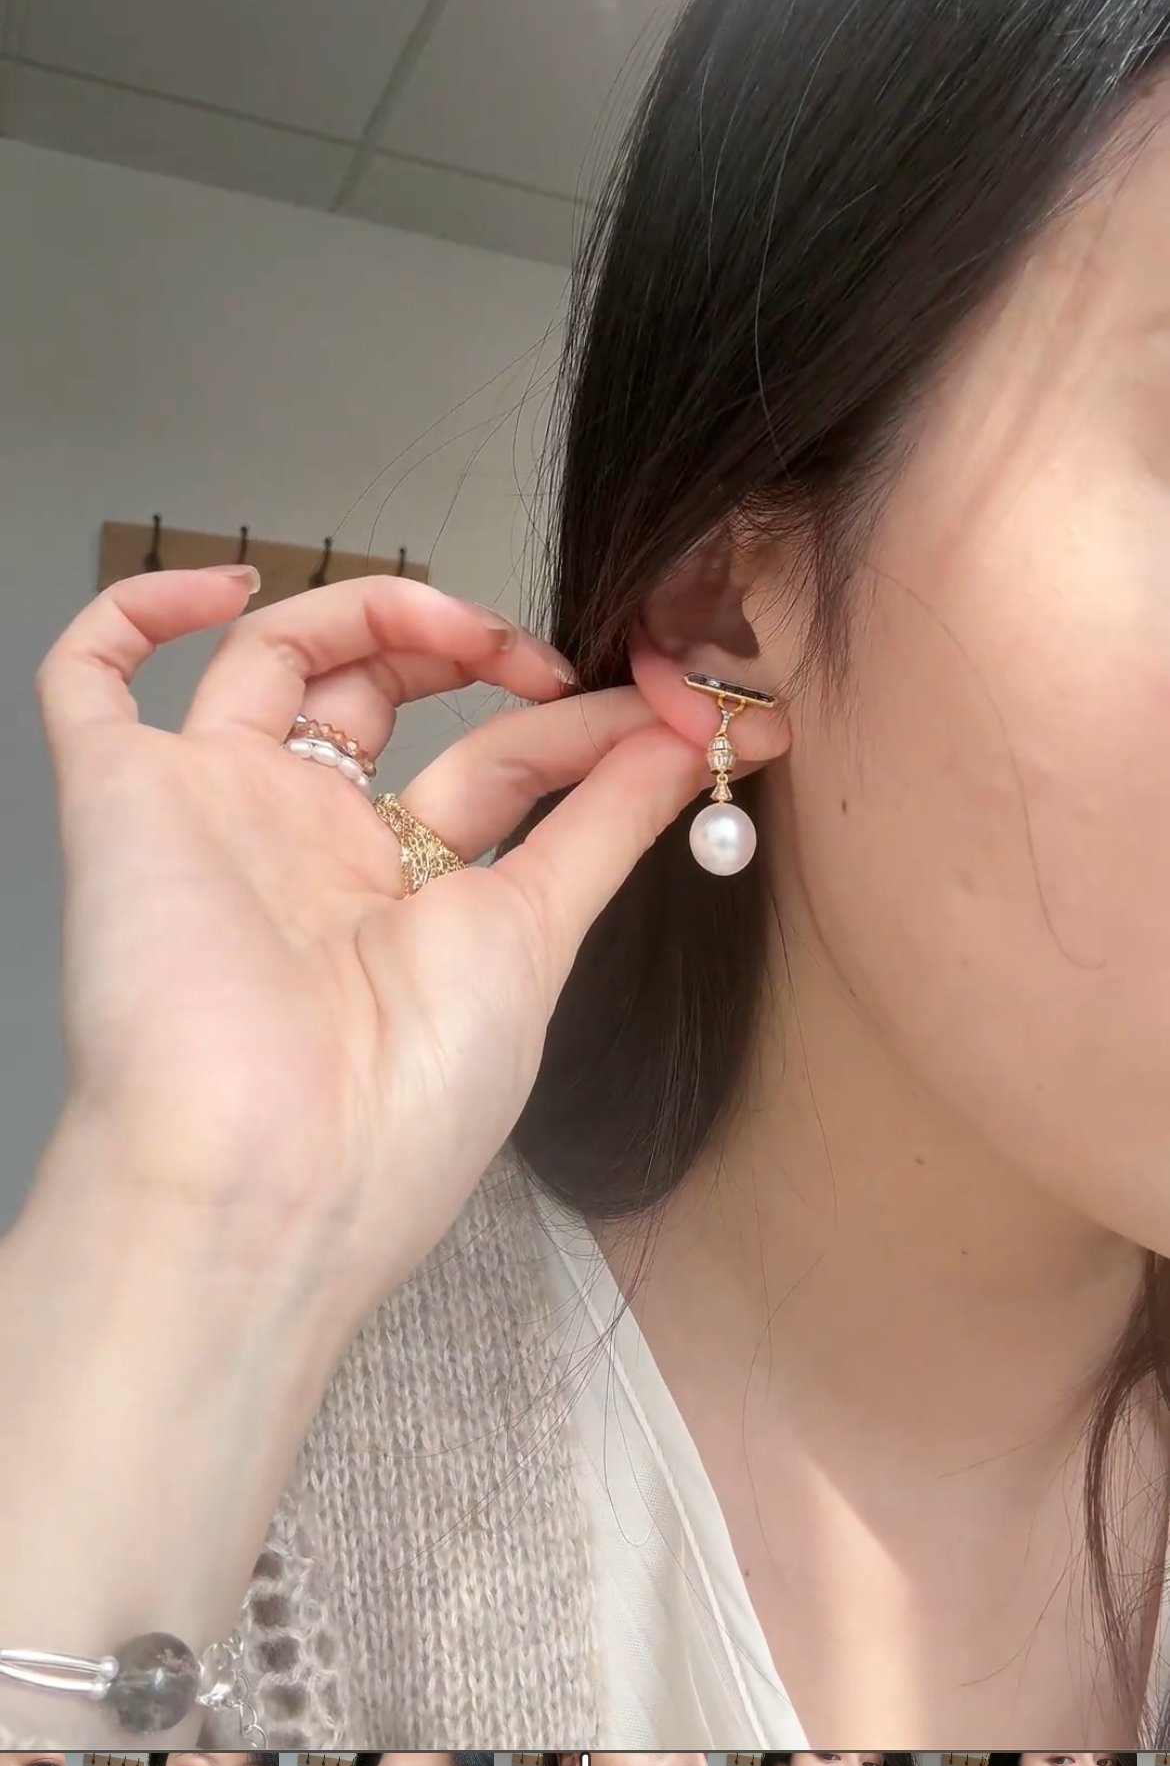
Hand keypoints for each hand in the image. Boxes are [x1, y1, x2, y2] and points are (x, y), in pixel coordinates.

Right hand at [33, 566, 707, 1337]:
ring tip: (456, 624)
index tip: (677, 699)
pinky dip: (138, 609)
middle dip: (471, 647)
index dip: (581, 718)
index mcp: (404, 898)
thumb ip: (605, 823)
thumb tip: (691, 735)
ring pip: (267, 659)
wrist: (274, 1177)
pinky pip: (89, 679)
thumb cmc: (401, 1103)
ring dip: (365, 609)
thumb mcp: (537, 938)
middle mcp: (308, 850)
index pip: (495, 762)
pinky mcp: (119, 801)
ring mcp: (214, 816)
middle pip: (381, 694)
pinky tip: (224, 588)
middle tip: (547, 659)